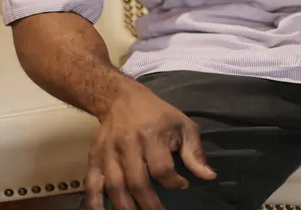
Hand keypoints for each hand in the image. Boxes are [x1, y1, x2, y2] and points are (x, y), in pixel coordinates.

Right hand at [86, 83, 213, 209]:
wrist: (121, 100)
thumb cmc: (158, 116)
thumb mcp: (183, 126)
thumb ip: (195, 153)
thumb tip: (209, 176)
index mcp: (152, 135)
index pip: (162, 168)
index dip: (173, 182)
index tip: (182, 185)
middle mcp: (128, 145)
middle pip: (137, 181)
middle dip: (149, 203)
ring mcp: (108, 153)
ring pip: (115, 186)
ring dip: (125, 206)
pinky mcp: (94, 158)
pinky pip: (92, 184)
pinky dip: (94, 202)